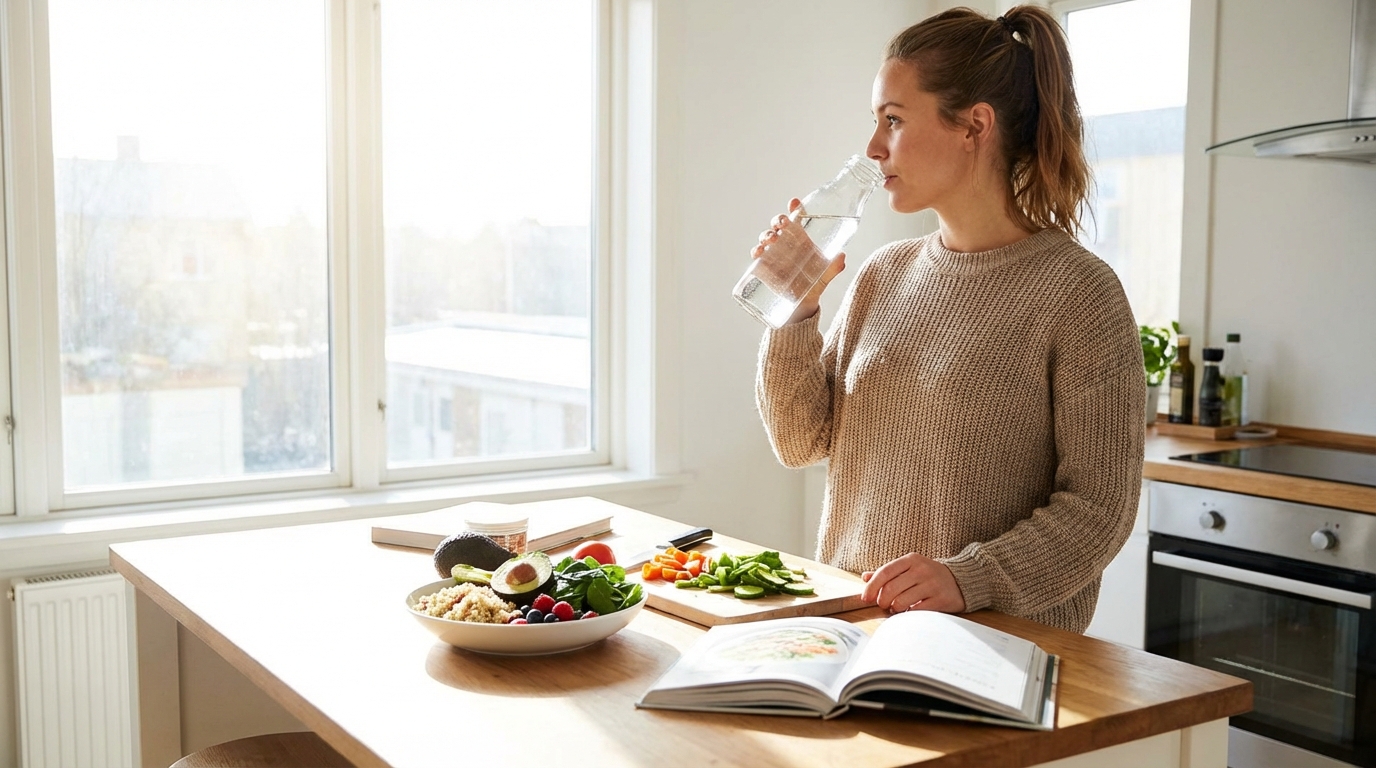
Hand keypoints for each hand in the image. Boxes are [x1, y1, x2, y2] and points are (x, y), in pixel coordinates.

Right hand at [749, 199, 845, 324]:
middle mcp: (787, 244)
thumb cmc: (814, 285)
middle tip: (782, 223)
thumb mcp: (825, 277)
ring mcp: (774, 254)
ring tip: (771, 239)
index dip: (795, 209)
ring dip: (766, 234)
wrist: (801, 306)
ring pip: (767, 237)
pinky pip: (757, 255)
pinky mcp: (764, 266)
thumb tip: (842, 257)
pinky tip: (758, 252)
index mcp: (802, 240)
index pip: (797, 220)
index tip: (794, 202)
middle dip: (778, 220)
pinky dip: (755, 251)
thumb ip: (833, 268)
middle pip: (779, 225)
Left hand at [860, 554, 965, 613]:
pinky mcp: (940, 599)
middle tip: (883, 605)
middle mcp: (921, 570)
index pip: (885, 572)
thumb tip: (865, 577)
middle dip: (882, 601)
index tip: (866, 598)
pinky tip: (909, 611)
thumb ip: (888, 572)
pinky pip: (916, 611)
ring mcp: (932, 584)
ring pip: (901, 601)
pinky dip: (908, 614)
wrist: (960, 580)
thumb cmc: (928, 575)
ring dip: (894, 609)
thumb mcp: (909, 568)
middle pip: (890, 589)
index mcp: (911, 560)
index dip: (872, 587)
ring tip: (896, 608)